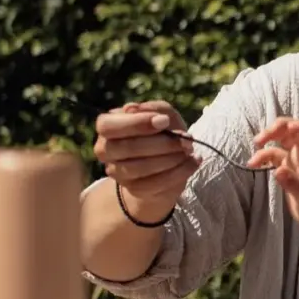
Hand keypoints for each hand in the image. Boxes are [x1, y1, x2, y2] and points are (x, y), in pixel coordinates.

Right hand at [93, 100, 199, 221]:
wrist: (165, 165)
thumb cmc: (162, 133)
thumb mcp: (165, 115)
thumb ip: (156, 108)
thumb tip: (137, 109)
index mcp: (107, 127)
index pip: (108, 125)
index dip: (136, 123)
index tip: (164, 121)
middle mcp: (106, 150)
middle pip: (126, 148)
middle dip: (161, 143)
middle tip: (186, 139)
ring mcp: (118, 173)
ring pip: (140, 168)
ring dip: (171, 158)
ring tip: (189, 150)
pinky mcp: (135, 190)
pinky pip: (155, 184)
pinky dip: (179, 172)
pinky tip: (193, 162)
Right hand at [249, 117, 298, 224]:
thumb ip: (295, 186)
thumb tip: (278, 171)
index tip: (288, 128)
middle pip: (293, 131)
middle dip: (278, 128)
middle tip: (262, 138)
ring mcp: (296, 161)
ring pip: (282, 140)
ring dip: (268, 138)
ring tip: (256, 145)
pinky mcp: (286, 169)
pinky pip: (273, 155)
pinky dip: (262, 156)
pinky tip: (253, 164)